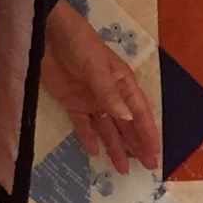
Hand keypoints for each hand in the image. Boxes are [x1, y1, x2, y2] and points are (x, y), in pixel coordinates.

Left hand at [42, 5, 162, 177]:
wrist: (47, 33)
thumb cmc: (79, 44)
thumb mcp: (97, 68)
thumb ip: (110, 95)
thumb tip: (128, 119)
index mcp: (123, 83)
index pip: (139, 112)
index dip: (148, 132)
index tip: (155, 152)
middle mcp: (110, 94)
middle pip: (126, 124)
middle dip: (137, 145)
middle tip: (147, 167)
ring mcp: (91, 99)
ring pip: (107, 128)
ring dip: (115, 147)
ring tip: (122, 169)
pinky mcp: (72, 102)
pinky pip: (83, 124)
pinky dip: (89, 137)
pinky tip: (95, 153)